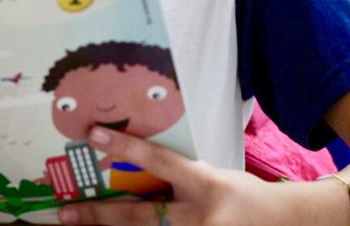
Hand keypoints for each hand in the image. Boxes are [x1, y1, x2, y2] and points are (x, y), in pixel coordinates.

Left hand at [56, 127, 316, 225]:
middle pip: (142, 217)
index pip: (159, 161)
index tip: (93, 134)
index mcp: (206, 184)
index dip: (125, 147)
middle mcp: (201, 217)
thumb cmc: (243, 195)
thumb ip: (179, 174)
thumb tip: (133, 161)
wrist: (284, 224)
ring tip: (78, 224)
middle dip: (100, 215)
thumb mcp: (213, 176)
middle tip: (65, 211)